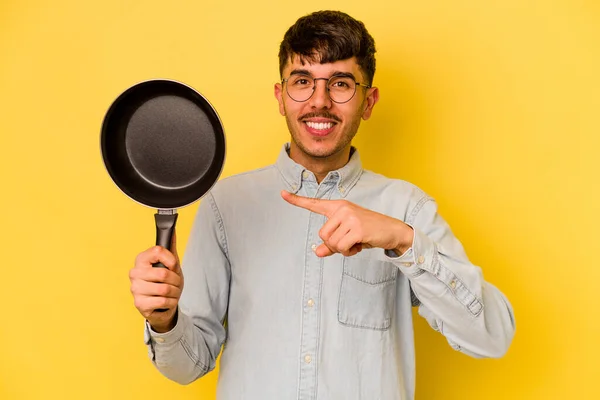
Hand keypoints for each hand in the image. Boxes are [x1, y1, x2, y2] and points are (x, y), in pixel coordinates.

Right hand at [129, 233, 183, 332]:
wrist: (162, 306)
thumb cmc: (166, 283)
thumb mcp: (170, 264)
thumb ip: (170, 247)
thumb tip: (171, 229)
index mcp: (141, 260)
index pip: (158, 251)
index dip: (171, 260)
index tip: (173, 266)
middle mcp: (135, 273)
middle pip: (163, 273)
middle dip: (176, 280)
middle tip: (176, 283)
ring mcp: (135, 289)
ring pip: (165, 289)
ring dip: (175, 292)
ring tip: (173, 293)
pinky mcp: (139, 304)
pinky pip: (163, 301)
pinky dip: (171, 302)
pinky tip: (168, 301)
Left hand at [281, 190, 412, 256]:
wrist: (392, 230)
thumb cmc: (368, 232)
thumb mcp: (348, 238)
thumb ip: (331, 245)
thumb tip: (318, 252)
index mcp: (338, 207)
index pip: (314, 203)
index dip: (297, 200)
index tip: (282, 194)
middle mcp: (342, 209)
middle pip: (322, 235)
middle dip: (334, 245)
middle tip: (350, 241)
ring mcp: (350, 217)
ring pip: (331, 242)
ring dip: (342, 249)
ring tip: (356, 242)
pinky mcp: (357, 228)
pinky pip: (342, 247)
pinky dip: (349, 251)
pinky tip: (359, 245)